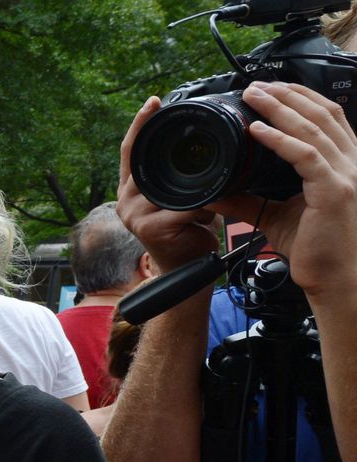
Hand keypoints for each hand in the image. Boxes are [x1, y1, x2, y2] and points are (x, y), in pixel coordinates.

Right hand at [116, 97, 222, 271]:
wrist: (186, 268)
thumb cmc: (189, 230)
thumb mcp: (186, 195)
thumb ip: (185, 173)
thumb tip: (206, 146)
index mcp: (134, 186)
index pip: (132, 149)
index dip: (140, 124)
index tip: (153, 102)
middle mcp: (127, 198)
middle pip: (141, 158)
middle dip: (165, 140)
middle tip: (189, 121)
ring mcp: (135, 213)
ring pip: (171, 184)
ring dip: (196, 182)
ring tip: (215, 181)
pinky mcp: (149, 227)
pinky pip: (183, 207)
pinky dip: (203, 205)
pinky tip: (214, 206)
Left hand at [211, 82, 356, 297]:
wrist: (337, 279)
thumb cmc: (316, 249)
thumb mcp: (276, 216)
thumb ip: (248, 200)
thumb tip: (215, 190)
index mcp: (341, 164)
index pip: (326, 118)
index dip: (300, 98)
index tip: (270, 90)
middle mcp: (350, 163)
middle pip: (321, 114)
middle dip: (287, 95)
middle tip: (253, 86)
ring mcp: (346, 174)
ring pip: (313, 128)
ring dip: (280, 109)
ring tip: (253, 97)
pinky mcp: (335, 190)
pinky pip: (306, 155)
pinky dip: (280, 139)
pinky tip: (258, 131)